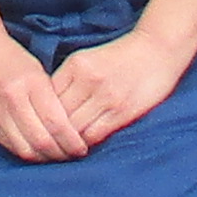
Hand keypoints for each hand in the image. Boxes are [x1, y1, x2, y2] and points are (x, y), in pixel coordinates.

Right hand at [0, 24, 86, 164]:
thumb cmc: (11, 58)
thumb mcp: (37, 71)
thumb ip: (52, 99)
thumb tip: (72, 129)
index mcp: (30, 83)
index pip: (56, 123)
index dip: (72, 141)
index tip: (82, 147)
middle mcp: (12, 101)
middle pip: (42, 141)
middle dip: (62, 154)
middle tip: (72, 155)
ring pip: (25, 150)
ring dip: (45, 158)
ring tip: (57, 155)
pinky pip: (11, 148)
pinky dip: (28, 153)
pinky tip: (37, 150)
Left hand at [44, 25, 191, 150]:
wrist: (158, 50)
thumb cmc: (121, 56)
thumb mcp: (88, 59)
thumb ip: (69, 79)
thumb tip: (47, 104)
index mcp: (77, 65)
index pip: (48, 96)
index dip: (41, 112)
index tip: (39, 122)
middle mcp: (89, 80)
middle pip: (58, 114)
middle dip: (50, 129)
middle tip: (45, 140)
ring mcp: (106, 97)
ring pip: (74, 128)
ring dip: (66, 140)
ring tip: (62, 146)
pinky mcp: (122, 112)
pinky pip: (94, 134)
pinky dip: (85, 142)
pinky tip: (82, 144)